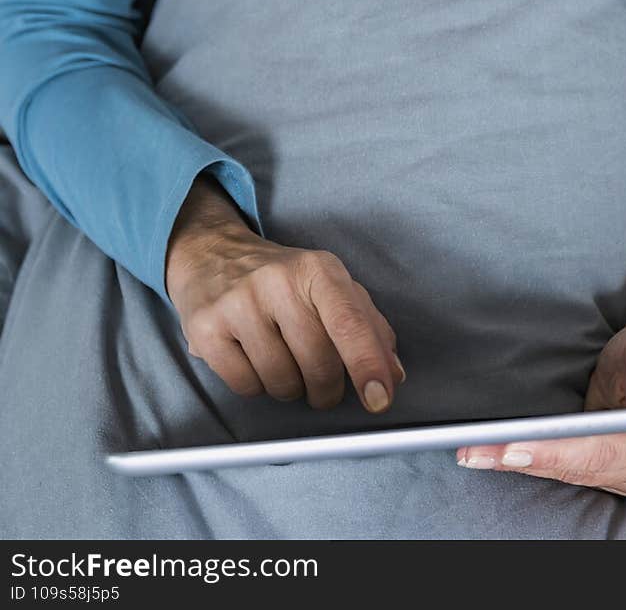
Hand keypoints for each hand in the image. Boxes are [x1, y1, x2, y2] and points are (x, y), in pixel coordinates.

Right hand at [166, 181, 405, 414]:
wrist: (213, 255)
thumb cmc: (282, 280)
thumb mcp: (330, 287)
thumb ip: (368, 326)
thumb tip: (393, 373)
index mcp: (317, 268)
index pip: (348, 320)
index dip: (367, 363)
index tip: (380, 398)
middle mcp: (277, 280)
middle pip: (318, 363)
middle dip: (326, 387)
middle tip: (321, 382)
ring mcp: (238, 303)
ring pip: (282, 382)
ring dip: (289, 387)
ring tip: (280, 357)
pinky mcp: (206, 328)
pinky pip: (246, 386)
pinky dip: (255, 385)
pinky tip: (251, 356)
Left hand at [455, 323, 625, 497]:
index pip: (604, 451)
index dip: (558, 452)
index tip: (513, 448)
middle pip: (581, 469)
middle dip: (525, 459)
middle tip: (473, 450)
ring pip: (571, 476)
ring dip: (521, 465)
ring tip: (475, 453)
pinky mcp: (617, 480)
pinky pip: (571, 475)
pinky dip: (535, 464)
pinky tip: (499, 456)